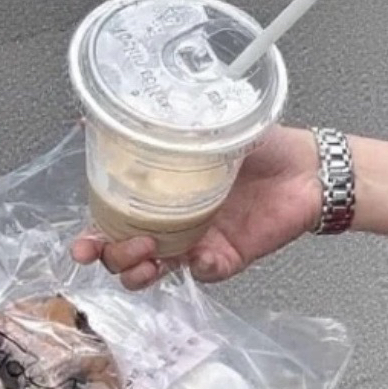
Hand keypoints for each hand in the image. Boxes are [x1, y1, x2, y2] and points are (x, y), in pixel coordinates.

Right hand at [70, 125, 322, 290]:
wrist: (305, 165)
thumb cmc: (259, 144)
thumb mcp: (198, 126)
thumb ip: (152, 125)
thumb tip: (94, 115)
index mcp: (157, 194)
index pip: (111, 222)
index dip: (93, 238)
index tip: (82, 246)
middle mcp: (172, 222)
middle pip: (126, 256)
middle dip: (113, 258)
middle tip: (121, 245)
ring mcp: (198, 242)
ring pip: (157, 272)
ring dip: (143, 271)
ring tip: (149, 255)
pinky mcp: (228, 257)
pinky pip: (205, 273)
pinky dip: (199, 267)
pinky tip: (203, 253)